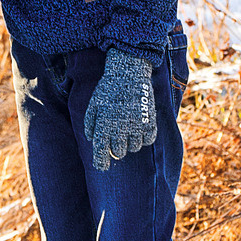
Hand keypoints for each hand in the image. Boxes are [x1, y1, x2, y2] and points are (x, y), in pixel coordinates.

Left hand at [84, 48, 160, 169]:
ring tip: (127, 131)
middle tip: (115, 140)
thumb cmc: (108, 89)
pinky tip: (138, 128)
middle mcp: (120, 129)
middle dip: (116, 149)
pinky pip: (148, 140)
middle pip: (119, 152)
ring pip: (134, 148)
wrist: (129, 73)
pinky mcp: (150, 122)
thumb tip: (91, 139)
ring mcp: (136, 126)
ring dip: (129, 143)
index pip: (101, 152)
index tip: (101, 167)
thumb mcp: (93, 104)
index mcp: (104, 125)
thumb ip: (89, 124)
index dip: (101, 162)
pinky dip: (143, 138)